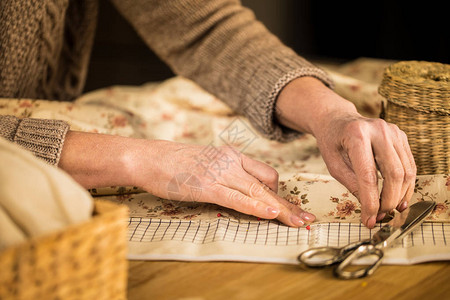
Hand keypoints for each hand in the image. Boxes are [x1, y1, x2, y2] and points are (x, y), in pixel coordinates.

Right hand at [59, 131, 314, 226]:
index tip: (293, 205)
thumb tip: (236, 188)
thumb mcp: (204, 162)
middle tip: (306, 218)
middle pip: (268, 185)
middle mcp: (231, 162)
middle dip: (288, 204)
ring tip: (298, 223)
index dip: (281, 192)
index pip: (266, 174)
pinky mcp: (207, 185)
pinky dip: (256, 207)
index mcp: (231, 156)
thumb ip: (223, 172)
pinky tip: (269, 214)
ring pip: (258, 192)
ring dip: (280, 209)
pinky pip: (238, 198)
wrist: (148, 157)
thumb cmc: (172, 162)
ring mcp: (220, 173)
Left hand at [276, 77, 415, 227]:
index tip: (369, 219)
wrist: (337, 120)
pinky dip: (406, 185)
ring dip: (400, 196)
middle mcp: (379, 130)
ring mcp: (393, 131)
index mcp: (357, 135)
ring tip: (389, 210)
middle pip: (394, 174)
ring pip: (407, 171)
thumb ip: (351, 184)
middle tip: (380, 216)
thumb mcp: (333, 164)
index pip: (368, 175)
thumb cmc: (332, 142)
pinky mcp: (401, 136)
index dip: (371, 201)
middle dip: (389, 200)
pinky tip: (398, 198)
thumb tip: (370, 209)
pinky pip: (409, 165)